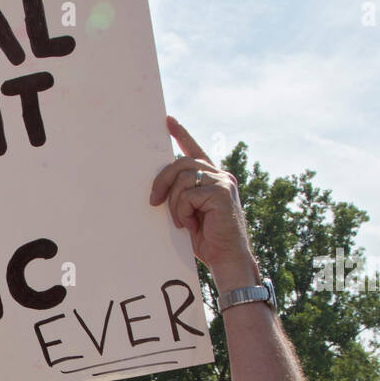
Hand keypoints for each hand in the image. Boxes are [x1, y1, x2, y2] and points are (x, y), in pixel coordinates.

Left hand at [150, 117, 257, 287]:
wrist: (227, 259)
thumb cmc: (206, 239)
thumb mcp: (189, 212)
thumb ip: (181, 194)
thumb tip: (159, 186)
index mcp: (213, 178)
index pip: (195, 150)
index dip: (182, 135)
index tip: (168, 121)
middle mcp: (220, 175)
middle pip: (182, 162)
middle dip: (162, 180)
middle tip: (153, 201)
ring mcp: (223, 182)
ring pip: (183, 179)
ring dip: (174, 203)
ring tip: (181, 222)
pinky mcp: (222, 192)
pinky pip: (188, 194)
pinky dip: (183, 211)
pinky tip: (190, 225)